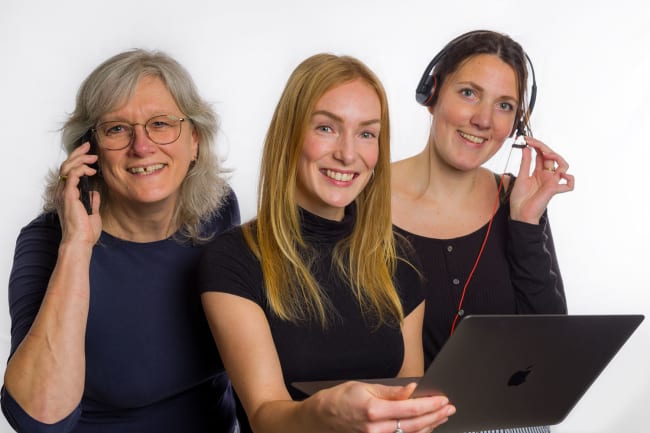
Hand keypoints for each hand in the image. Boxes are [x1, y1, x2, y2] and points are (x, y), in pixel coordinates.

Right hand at [57, 141, 101, 244]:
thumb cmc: (85, 231)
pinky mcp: (68, 195)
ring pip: (67, 167)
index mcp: (67, 195)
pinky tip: (91, 170)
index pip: (69, 171)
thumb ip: (92, 200)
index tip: (90, 154)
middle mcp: (62, 192)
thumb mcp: (92, 212)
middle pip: (66, 165)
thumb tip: (95, 192)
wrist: (80, 241)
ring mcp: (64, 193)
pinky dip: (81, 169)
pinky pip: (71, 175)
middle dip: (78, 153)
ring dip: (81, 159)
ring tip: (93, 158)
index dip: (78, 160)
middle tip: (89, 147)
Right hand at [309, 381, 454, 432]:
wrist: (318, 419)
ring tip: (442, 417)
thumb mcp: (363, 387)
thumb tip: (412, 390)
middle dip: (435, 416)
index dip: (430, 405)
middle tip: (449, 409)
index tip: (443, 400)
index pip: (411, 409)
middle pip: (414, 425)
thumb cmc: (337, 399)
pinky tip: (425, 428)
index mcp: (373, 411)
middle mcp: (376, 430)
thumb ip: (390, 392)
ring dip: (429, 426)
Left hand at [509, 136, 574, 223]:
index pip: (542, 154)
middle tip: (532, 142)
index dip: (536, 145)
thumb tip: (526, 148)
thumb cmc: (520, 198)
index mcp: (538, 171)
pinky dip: (569, 178)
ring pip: (563, 165)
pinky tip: (560, 173)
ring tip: (545, 153)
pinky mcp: (554, 189)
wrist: (519, 213)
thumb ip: (525, 163)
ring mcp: (552, 181)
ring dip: (556, 156)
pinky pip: (569, 185)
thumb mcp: (521, 176)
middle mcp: (547, 175)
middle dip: (543, 147)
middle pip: (552, 156)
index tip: (527, 139)